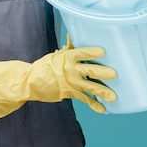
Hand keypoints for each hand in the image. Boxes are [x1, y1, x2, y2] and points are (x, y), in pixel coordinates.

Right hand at [0, 35, 116, 120]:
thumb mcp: (56, 55)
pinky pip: (84, 99)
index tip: (102, 51)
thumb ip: (68, 48)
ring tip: (113, 96)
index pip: (81, 53)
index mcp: (67, 58)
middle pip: (89, 70)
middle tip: (114, 74)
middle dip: (101, 72)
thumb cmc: (45, 66)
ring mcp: (71, 83)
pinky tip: (103, 109)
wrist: (32, 82)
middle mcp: (70, 70)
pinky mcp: (70, 93)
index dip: (91, 53)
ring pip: (89, 87)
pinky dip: (94, 104)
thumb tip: (73, 36)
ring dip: (102, 91)